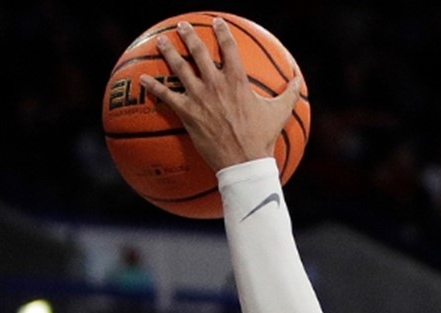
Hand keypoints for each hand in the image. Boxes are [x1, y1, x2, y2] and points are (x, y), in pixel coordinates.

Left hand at [144, 17, 303, 173]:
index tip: (217, 22)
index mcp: (237, 81)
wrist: (244, 162)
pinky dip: (153, 86)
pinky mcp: (187, 113)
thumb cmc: (263, 138)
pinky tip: (142, 78)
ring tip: (161, 41)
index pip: (229, 47)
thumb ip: (289, 93)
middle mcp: (216, 84)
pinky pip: (166, 96)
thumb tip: (298, 79)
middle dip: (189, 35)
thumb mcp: (280, 113)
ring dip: (169, 52)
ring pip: (179, 68)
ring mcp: (199, 97)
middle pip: (198, 52)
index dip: (222, 32)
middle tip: (182, 26)